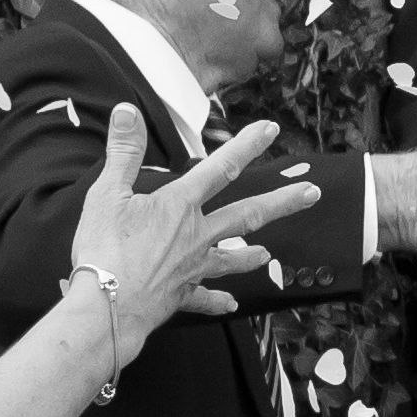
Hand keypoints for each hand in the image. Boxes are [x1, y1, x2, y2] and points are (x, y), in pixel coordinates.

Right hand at [64, 107, 321, 365]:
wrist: (107, 305)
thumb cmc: (104, 250)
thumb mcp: (107, 193)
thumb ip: (123, 151)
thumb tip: (128, 111)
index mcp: (179, 206)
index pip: (220, 167)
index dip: (246, 145)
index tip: (271, 130)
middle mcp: (196, 235)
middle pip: (247, 214)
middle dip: (282, 201)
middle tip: (312, 193)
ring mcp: (193, 267)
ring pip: (232, 258)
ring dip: (251, 255)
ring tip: (267, 254)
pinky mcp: (181, 295)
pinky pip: (204, 297)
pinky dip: (217, 300)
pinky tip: (231, 304)